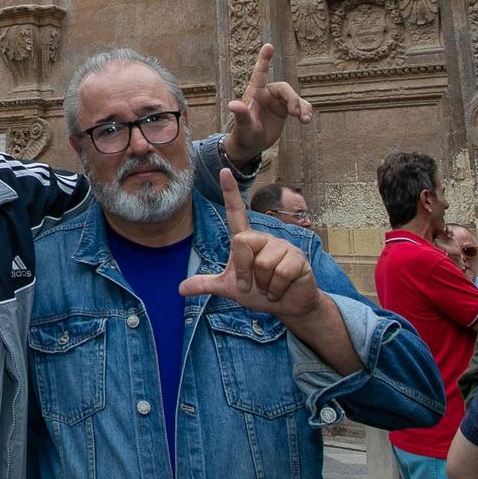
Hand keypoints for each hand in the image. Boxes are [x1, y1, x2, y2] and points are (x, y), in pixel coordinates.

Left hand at [179, 168, 320, 320]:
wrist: (289, 306)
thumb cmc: (260, 292)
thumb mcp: (230, 289)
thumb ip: (206, 285)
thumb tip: (179, 289)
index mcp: (247, 240)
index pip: (236, 212)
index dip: (230, 193)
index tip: (223, 171)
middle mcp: (264, 238)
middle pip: (242, 242)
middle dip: (244, 271)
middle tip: (252, 286)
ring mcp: (283, 246)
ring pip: (263, 263)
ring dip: (263, 285)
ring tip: (271, 287)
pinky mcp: (298, 258)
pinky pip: (280, 274)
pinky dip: (277, 290)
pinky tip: (281, 291)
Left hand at [224, 43, 312, 162]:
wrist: (252, 144)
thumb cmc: (244, 134)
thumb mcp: (244, 126)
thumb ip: (241, 115)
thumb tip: (232, 104)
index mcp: (255, 93)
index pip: (260, 73)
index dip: (264, 59)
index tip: (268, 45)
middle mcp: (267, 94)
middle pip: (285, 89)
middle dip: (292, 100)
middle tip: (295, 115)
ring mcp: (278, 102)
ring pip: (295, 97)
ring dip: (302, 107)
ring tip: (304, 120)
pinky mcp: (286, 110)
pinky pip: (300, 105)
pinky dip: (305, 111)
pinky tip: (306, 120)